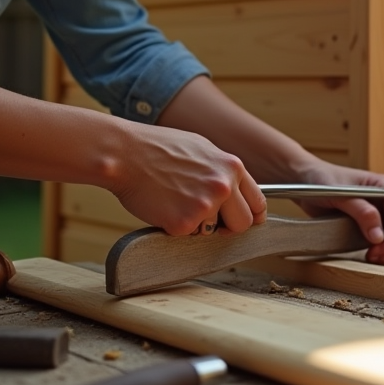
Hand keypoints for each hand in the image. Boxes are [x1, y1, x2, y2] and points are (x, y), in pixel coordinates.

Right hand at [108, 123, 267, 236]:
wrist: (125, 153)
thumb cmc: (158, 149)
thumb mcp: (202, 150)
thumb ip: (222, 171)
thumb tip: (235, 190)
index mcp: (232, 166)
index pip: (258, 202)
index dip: (252, 215)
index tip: (246, 222)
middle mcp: (224, 186)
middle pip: (243, 223)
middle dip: (228, 227)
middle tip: (206, 221)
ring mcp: (206, 205)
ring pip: (212, 232)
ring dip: (197, 225)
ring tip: (175, 202)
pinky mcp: (184, 222)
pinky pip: (186, 235)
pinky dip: (174, 227)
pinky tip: (163, 207)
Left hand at [293, 160, 383, 264]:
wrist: (305, 181)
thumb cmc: (322, 180)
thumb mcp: (342, 195)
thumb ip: (362, 212)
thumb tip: (378, 235)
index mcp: (383, 186)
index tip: (382, 245)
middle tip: (378, 257)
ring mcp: (378, 212)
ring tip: (374, 258)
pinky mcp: (369, 224)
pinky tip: (373, 256)